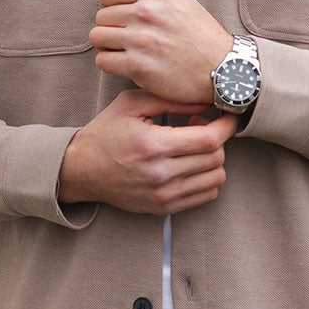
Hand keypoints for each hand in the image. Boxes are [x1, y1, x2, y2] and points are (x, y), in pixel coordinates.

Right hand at [58, 89, 237, 214]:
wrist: (81, 169)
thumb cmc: (107, 131)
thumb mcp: (132, 103)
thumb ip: (171, 100)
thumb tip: (207, 100)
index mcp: (152, 145)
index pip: (209, 139)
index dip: (226, 125)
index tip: (227, 115)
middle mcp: (159, 174)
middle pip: (216, 158)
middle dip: (219, 138)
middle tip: (204, 124)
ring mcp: (162, 195)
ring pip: (216, 179)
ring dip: (214, 159)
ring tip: (197, 145)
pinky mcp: (163, 208)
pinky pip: (205, 196)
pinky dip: (207, 178)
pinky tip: (192, 163)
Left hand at [89, 0, 232, 103]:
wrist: (222, 68)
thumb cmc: (202, 36)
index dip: (113, 7)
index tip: (123, 17)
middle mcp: (146, 12)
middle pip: (101, 16)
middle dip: (111, 27)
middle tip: (128, 37)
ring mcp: (140, 39)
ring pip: (97, 37)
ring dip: (108, 45)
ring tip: (126, 50)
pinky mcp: (137, 65)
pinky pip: (103, 60)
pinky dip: (111, 63)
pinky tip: (126, 64)